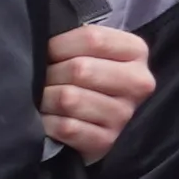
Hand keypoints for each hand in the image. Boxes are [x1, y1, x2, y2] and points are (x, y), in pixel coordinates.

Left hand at [39, 21, 152, 163]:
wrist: (95, 119)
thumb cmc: (88, 76)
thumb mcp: (91, 50)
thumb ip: (78, 39)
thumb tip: (40, 37)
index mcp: (137, 52)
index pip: (93, 39)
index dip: (60, 44)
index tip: (47, 52)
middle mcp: (139, 83)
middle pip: (80, 69)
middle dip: (50, 74)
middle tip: (42, 79)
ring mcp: (124, 114)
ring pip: (69, 99)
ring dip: (45, 99)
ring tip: (43, 98)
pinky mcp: (107, 141)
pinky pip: (67, 127)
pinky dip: (48, 123)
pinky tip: (47, 119)